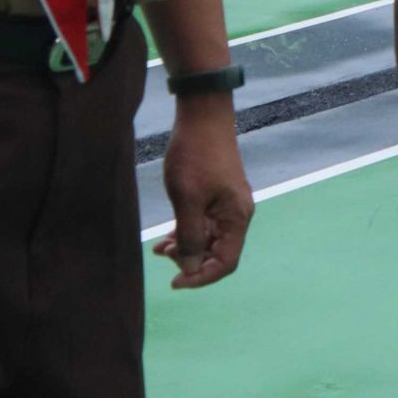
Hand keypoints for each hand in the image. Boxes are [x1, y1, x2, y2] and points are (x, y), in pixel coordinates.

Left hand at [154, 101, 252, 289]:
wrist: (202, 116)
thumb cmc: (195, 156)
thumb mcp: (187, 200)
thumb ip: (190, 237)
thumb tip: (190, 270)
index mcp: (237, 217)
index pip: (226, 262)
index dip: (201, 277)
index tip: (174, 281)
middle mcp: (237, 214)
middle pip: (218, 252)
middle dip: (191, 260)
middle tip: (163, 254)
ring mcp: (228, 204)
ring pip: (209, 239)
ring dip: (186, 247)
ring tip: (160, 248)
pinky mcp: (217, 195)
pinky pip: (205, 224)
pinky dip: (187, 232)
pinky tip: (167, 236)